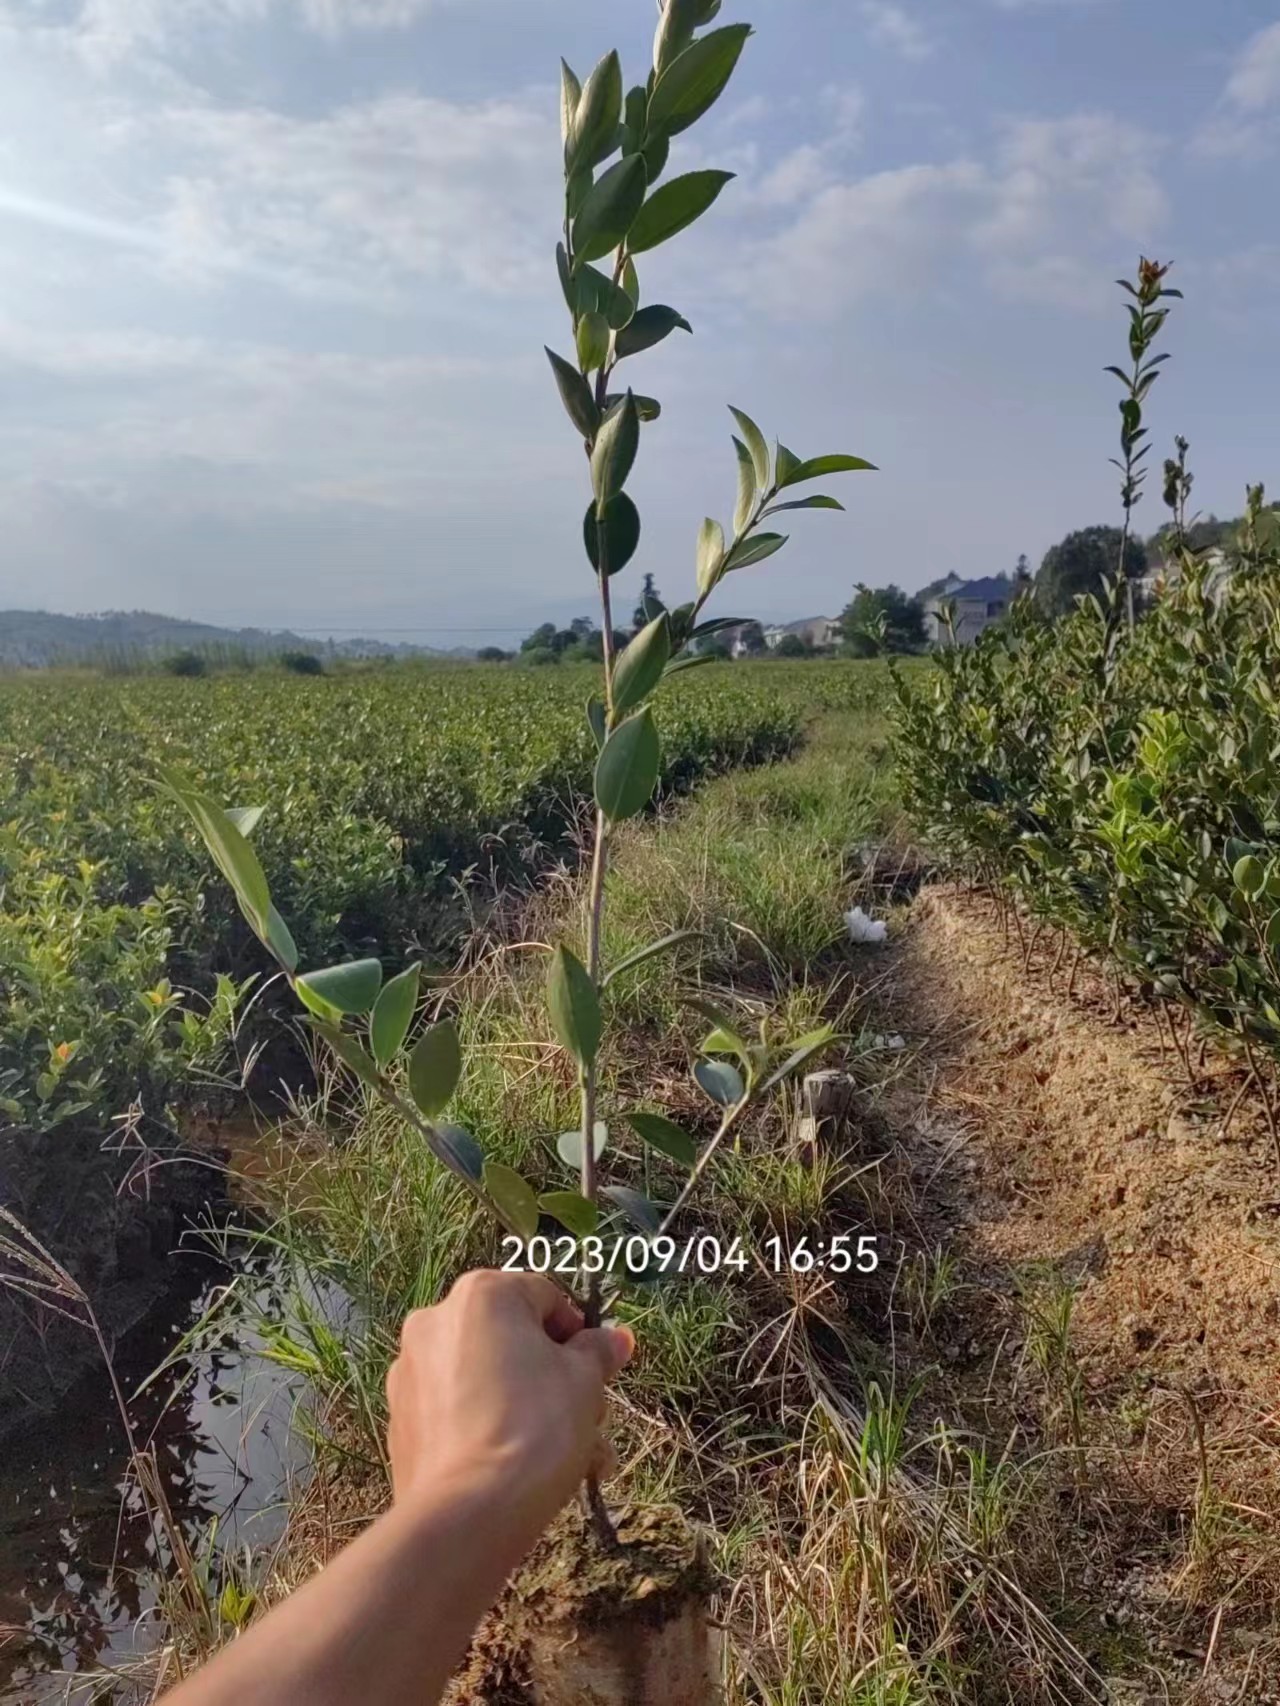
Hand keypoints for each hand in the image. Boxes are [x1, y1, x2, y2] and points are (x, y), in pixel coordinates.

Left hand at [386, 1269, 633, 1535]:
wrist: (467, 1514)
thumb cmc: (535, 1427)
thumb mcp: (584, 1382)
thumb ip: (597, 1351)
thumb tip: (613, 1339)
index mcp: (480, 1294)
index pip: (546, 1297)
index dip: (580, 1334)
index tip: (599, 1373)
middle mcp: (435, 1320)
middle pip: (512, 1340)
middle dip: (554, 1378)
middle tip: (586, 1418)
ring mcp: (410, 1372)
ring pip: (486, 1380)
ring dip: (528, 1408)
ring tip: (567, 1458)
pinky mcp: (400, 1421)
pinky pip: (458, 1413)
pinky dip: (488, 1429)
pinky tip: (519, 1470)